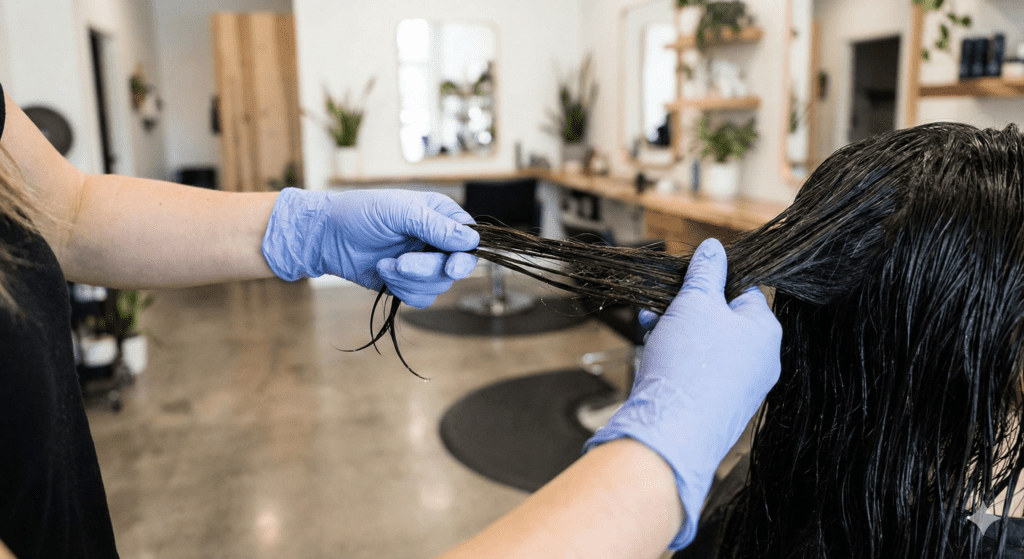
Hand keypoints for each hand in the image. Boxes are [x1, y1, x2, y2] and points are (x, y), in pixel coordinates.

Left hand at [262, 188, 478, 307]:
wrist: (328, 236)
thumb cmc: (361, 213)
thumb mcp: (400, 211)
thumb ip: (435, 226)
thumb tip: (471, 240)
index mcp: (441, 216)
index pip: (470, 240)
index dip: (465, 256)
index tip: (452, 266)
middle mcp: (437, 241)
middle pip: (455, 268)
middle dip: (426, 269)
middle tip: (402, 262)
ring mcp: (424, 263)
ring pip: (438, 286)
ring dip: (409, 280)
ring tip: (385, 264)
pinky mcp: (408, 282)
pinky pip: (422, 298)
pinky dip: (402, 290)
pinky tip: (383, 273)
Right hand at [584, 238, 781, 548]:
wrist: (670, 434)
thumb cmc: (689, 366)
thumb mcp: (694, 304)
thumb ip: (705, 273)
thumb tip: (714, 248)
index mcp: (766, 332)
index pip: (744, 291)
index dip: (711, 281)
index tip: (684, 280)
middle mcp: (761, 362)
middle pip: (723, 319)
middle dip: (687, 308)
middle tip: (660, 303)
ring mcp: (740, 388)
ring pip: (707, 346)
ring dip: (677, 331)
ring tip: (650, 326)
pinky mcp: (717, 408)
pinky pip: (699, 372)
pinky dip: (678, 359)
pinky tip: (653, 353)